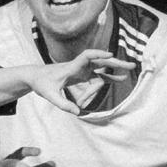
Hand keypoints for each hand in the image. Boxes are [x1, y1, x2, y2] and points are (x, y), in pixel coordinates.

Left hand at [11, 48, 135, 112]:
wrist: (35, 77)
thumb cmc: (41, 84)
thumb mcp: (49, 95)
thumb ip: (63, 104)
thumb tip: (78, 112)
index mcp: (71, 67)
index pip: (86, 56)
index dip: (99, 54)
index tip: (110, 55)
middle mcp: (79, 66)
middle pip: (100, 62)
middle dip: (116, 63)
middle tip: (131, 65)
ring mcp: (82, 71)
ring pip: (100, 73)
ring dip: (107, 79)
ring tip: (125, 76)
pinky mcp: (82, 76)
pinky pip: (97, 78)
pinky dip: (106, 80)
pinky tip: (118, 79)